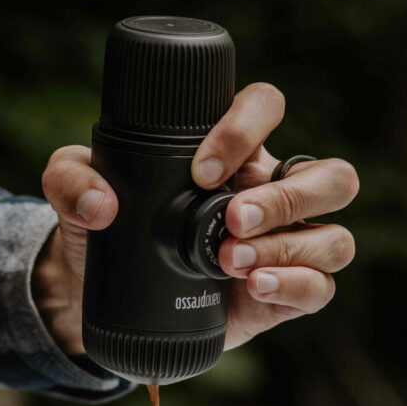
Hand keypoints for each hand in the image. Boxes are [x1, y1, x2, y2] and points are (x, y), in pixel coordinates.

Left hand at [37, 82, 357, 353]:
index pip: (267, 108)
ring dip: (289, 248)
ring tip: (230, 262)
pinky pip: (319, 288)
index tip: (202, 169)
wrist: (102, 298)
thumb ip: (71, 179)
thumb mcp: (74, 194)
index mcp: (235, 152)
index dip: (246, 127)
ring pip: (335, 238)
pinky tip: (253, 286)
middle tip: (232, 219)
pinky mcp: (285, 296)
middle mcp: (273, 194)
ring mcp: (287, 247)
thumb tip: (102, 202)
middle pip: (332, 177)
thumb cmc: (105, 229)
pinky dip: (293, 285)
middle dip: (289, 197)